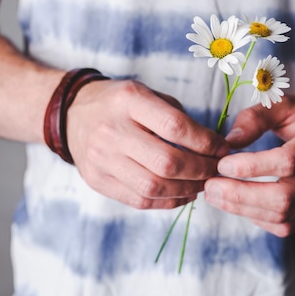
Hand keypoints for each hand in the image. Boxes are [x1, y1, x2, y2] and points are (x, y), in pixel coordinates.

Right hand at [66, 79, 228, 209]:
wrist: (72, 114)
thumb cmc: (120, 103)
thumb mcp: (146, 94)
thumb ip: (177, 117)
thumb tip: (213, 147)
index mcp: (129, 102)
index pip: (176, 127)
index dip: (206, 142)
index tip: (222, 149)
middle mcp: (112, 131)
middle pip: (167, 162)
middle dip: (201, 170)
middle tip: (217, 170)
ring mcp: (102, 159)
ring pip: (154, 187)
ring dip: (188, 190)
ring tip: (203, 183)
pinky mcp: (97, 181)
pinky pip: (140, 200)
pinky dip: (168, 201)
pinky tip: (183, 194)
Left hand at [204, 94, 294, 236]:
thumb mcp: (287, 102)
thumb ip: (257, 117)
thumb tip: (229, 141)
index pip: (288, 161)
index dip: (252, 166)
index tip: (222, 164)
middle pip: (284, 197)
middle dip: (241, 196)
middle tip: (210, 187)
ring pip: (283, 215)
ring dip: (243, 209)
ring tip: (216, 196)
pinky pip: (287, 225)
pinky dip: (259, 218)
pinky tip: (241, 204)